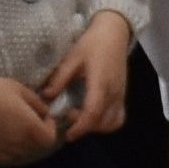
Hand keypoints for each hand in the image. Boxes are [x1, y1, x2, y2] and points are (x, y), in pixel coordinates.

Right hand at [0, 74, 61, 164]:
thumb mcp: (20, 89)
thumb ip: (37, 103)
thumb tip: (45, 112)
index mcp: (29, 126)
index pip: (49, 138)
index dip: (50, 128)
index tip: (44, 117)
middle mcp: (19, 142)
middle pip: (37, 146)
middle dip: (37, 133)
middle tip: (28, 119)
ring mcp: (4, 149)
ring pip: (22, 151)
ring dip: (24, 141)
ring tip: (14, 125)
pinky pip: (7, 155)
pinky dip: (9, 147)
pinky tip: (2, 133)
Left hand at [39, 13, 135, 136]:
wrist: (114, 33)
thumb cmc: (92, 43)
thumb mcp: (72, 58)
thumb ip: (60, 78)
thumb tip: (46, 97)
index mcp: (101, 82)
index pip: (93, 112)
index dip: (81, 127)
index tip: (68, 134)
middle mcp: (114, 92)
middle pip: (104, 122)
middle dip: (86, 128)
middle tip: (69, 120)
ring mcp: (120, 94)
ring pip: (113, 122)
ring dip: (97, 127)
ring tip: (81, 119)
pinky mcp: (122, 94)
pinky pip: (118, 117)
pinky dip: (107, 123)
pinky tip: (93, 116)